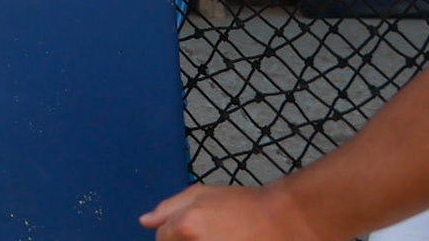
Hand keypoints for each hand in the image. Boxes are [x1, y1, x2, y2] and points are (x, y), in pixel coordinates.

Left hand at [141, 183, 318, 240]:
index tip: (187, 230)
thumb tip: (145, 221)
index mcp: (186, 227)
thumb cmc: (243, 205)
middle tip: (208, 233)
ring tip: (222, 236)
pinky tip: (228, 240)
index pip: (161, 239)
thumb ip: (168, 207)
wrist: (283, 221)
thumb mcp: (201, 193)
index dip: (170, 233)